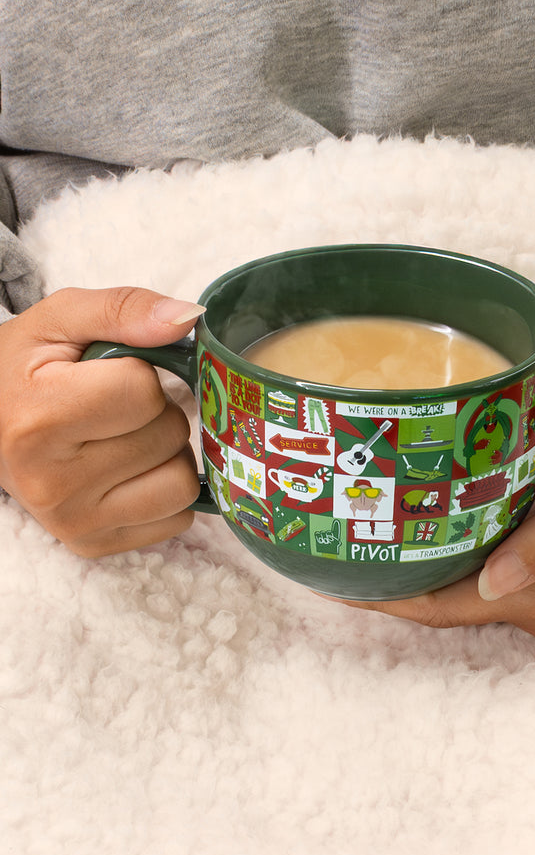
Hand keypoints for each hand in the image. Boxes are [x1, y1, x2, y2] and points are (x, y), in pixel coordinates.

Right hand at [0, 286, 204, 556]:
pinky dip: (164, 489)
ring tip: (124, 437)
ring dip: (167, 453)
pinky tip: (128, 471)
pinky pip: (177, 518)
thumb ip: (125, 308)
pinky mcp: (93, 546)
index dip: (140, 374)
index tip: (106, 374)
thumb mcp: (61, 318)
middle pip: (168, 436)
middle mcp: (52, 483)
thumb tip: (188, 318)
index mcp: (39, 418)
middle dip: (155, 412)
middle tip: (114, 408)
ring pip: (182, 483)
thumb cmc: (25, 368)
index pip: (144, 392)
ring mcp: (73, 522)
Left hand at [334, 409, 534, 638]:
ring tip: (354, 548)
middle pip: (443, 606)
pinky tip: (409, 539)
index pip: (447, 607)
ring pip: (456, 591)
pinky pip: (475, 573)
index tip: (336, 581)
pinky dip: (436, 561)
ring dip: (407, 575)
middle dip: (386, 590)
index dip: (388, 600)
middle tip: (330, 557)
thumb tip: (494, 585)